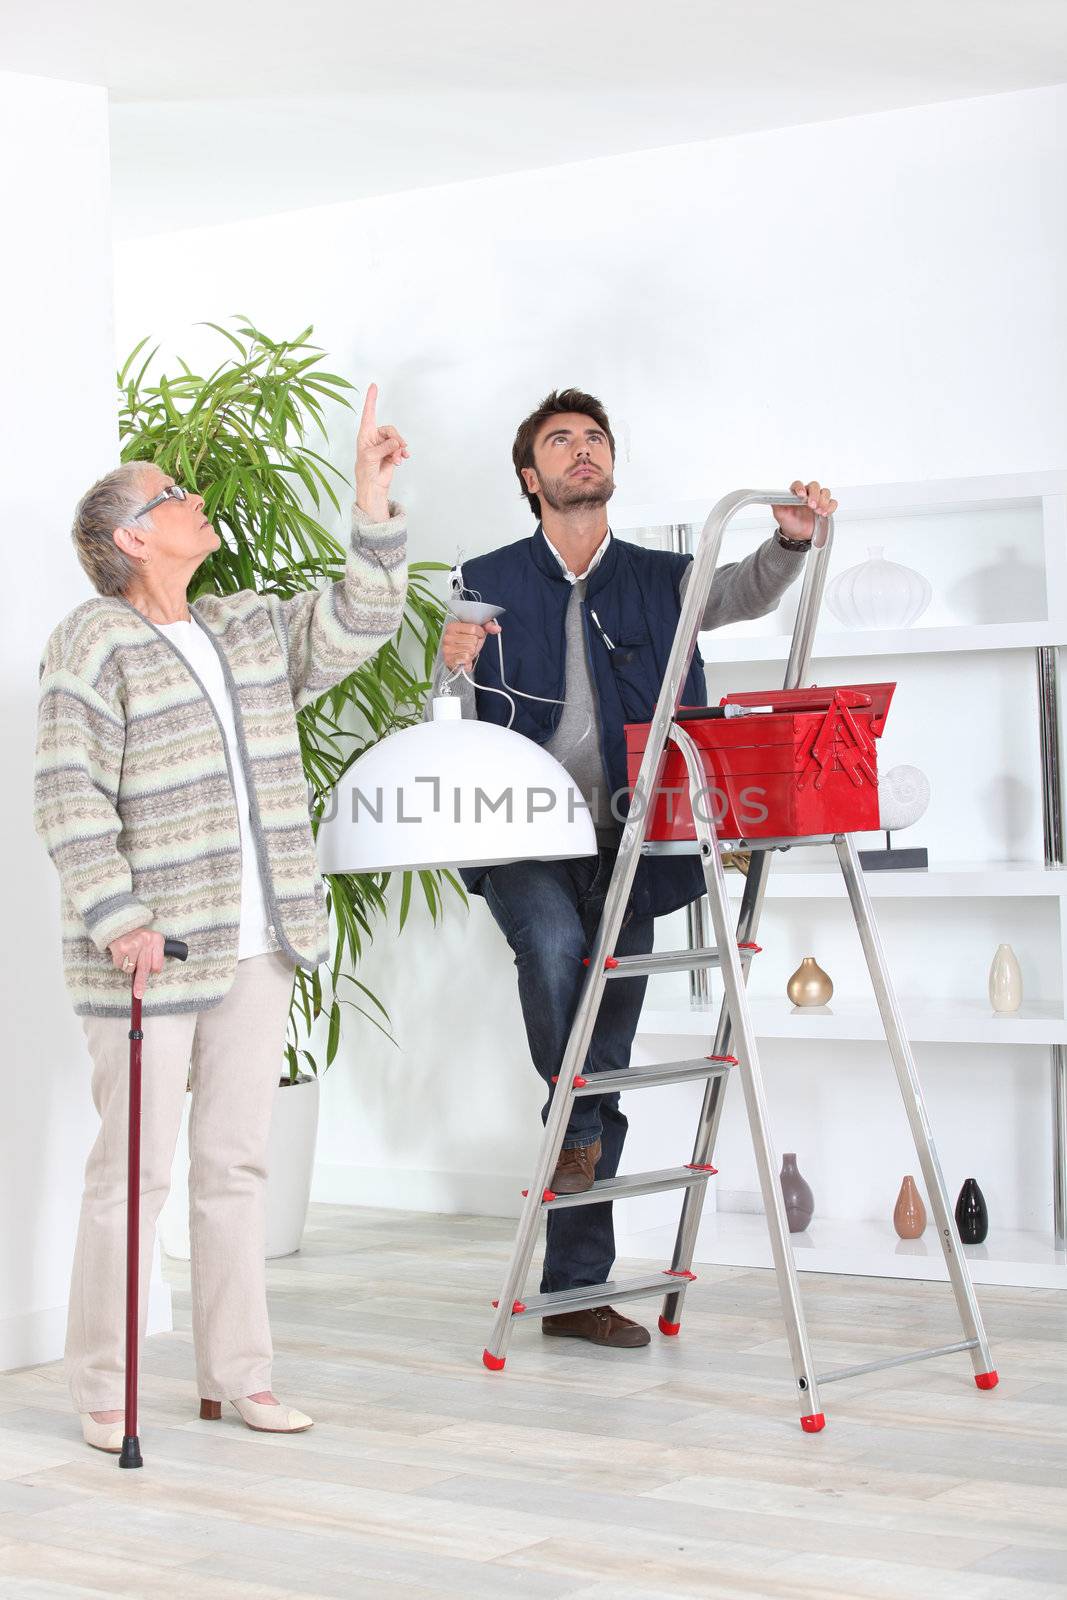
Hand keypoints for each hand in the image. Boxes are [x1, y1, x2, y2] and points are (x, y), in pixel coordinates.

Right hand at [108, 928, 164, 998]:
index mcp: (157, 940)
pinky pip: (120, 965)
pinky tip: (120, 953)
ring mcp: (134, 944)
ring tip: (127, 955)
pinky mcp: (122, 948)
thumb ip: (155, 955)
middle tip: (138, 994)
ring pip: (131, 969)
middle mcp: (147, 941)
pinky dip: (119, 963)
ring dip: (127, 966)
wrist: (119, 922)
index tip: (151, 974)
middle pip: (145, 969)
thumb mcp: (151, 941)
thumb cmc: (137, 936)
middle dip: (140, 983)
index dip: (153, 970)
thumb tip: (154, 973)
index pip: (158, 964)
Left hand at [355, 383, 408, 521]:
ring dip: (399, 449)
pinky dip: (402, 453)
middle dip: (395, 439)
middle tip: (398, 450)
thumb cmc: (365, 472)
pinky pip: (400, 447)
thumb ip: (384, 446)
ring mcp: (384, 445)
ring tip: (397, 459)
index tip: (373, 386)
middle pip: (390, 430)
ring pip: (397, 439)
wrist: (373, 487)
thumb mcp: (371, 457)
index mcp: (365, 435)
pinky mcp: (392, 453)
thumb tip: (397, 442)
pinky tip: (402, 459)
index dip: (371, 399)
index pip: (369, 414)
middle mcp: (374, 438)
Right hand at [442, 618, 501, 671]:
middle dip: (475, 644)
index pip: (474, 628)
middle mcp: (448, 636)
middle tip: (469, 645)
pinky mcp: (449, 659)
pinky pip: (466, 658)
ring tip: (466, 652)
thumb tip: (497, 628)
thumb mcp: (478, 632)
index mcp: (453, 626)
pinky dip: (468, 660)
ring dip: (471, 652)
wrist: (458, 660)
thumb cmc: (467, 644)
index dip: (479, 634)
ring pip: (470, 649)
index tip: (475, 636)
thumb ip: (488, 627)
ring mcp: (447, 648)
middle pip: (473, 639)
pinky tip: (463, 658)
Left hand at [773, 479, 837, 542]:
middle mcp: (808, 494)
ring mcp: (818, 500)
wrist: (797, 534)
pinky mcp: (825, 507)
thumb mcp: (779, 514)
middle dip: (814, 495)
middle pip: (814, 486)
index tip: (801, 495)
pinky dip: (831, 506)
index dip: (800, 487)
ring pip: (825, 492)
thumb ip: (776, 504)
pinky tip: (825, 513)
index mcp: (796, 493)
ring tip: (819, 511)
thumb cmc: (788, 522)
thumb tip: (771, 497)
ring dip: (823, 500)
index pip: (798, 484)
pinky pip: (832, 502)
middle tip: (812, 505)